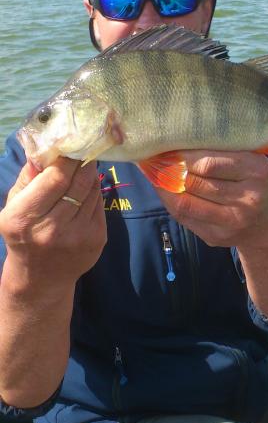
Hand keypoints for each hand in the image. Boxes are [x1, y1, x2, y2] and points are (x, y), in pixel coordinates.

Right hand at [0, 158, 105, 288]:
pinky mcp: (96, 240)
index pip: (55, 179)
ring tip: (84, 167)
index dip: (67, 158)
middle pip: (78, 183)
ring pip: (92, 191)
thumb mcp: (13, 207)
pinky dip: (93, 193)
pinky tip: (85, 191)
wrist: (40, 278)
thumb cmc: (23, 235)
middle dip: (83, 162)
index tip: (71, 143)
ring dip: (90, 175)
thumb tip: (43, 149)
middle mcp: (53, 229)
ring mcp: (78, 236)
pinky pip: (99, 205)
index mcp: (26, 218)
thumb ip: (27, 178)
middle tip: (85, 147)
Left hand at [156, 150, 267, 247]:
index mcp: (257, 171)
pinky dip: (169, 201)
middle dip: (171, 169)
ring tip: (154, 172)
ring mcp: (233, 221)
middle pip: (196, 182)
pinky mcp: (218, 236)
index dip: (184, 156)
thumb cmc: (251, 181)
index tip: (168, 146)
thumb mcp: (248, 160)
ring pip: (186, 202)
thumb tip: (176, 143)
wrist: (267, 222)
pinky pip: (184, 217)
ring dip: (165, 186)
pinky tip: (163, 189)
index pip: (209, 163)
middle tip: (156, 157)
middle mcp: (249, 198)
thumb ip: (221, 152)